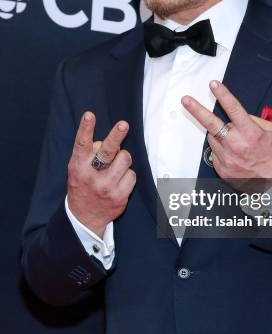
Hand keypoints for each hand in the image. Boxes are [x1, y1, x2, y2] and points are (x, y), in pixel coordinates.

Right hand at [67, 112, 135, 237]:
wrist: (84, 218)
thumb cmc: (83, 186)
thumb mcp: (78, 169)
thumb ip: (91, 154)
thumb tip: (113, 140)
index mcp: (78, 166)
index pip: (82, 144)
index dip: (86, 128)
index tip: (89, 115)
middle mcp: (91, 176)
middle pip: (107, 151)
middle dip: (116, 136)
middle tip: (123, 124)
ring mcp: (106, 187)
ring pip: (125, 158)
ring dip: (123, 158)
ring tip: (116, 166)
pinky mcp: (119, 196)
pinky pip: (132, 175)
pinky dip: (128, 175)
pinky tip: (119, 182)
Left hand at [181, 81, 271, 190]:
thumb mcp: (270, 131)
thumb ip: (251, 120)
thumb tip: (235, 116)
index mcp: (250, 133)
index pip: (233, 109)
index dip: (223, 95)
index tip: (214, 84)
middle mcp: (237, 145)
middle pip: (211, 124)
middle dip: (197, 110)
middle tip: (186, 100)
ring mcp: (228, 159)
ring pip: (213, 138)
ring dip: (219, 135)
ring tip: (234, 141)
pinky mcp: (222, 169)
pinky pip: (215, 153)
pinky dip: (221, 149)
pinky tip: (234, 154)